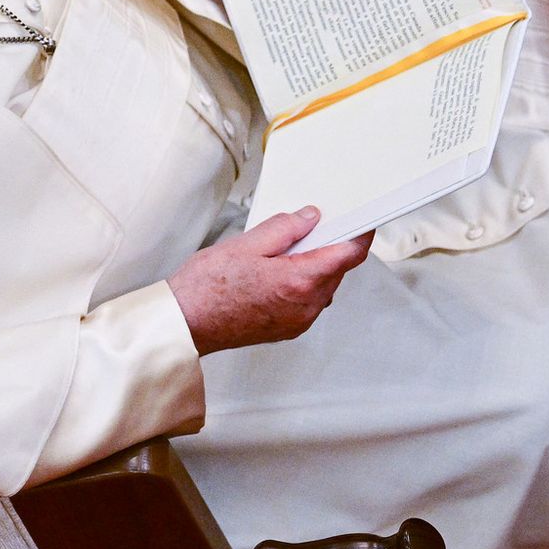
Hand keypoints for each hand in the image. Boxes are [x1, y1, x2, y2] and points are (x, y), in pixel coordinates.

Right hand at [166, 207, 372, 355]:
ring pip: (323, 287)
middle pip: (336, 271)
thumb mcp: (246, 243)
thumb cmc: (206, 288)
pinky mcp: (287, 329)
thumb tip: (310, 219)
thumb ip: (285, 228)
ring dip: (314, 267)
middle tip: (306, 228)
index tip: (363, 222)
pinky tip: (275, 273)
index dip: (360, 235)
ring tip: (281, 252)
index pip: (348, 255)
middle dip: (328, 247)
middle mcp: (305, 306)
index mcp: (299, 281)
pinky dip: (302, 284)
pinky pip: (308, 301)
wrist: (185, 323)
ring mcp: (298, 321)